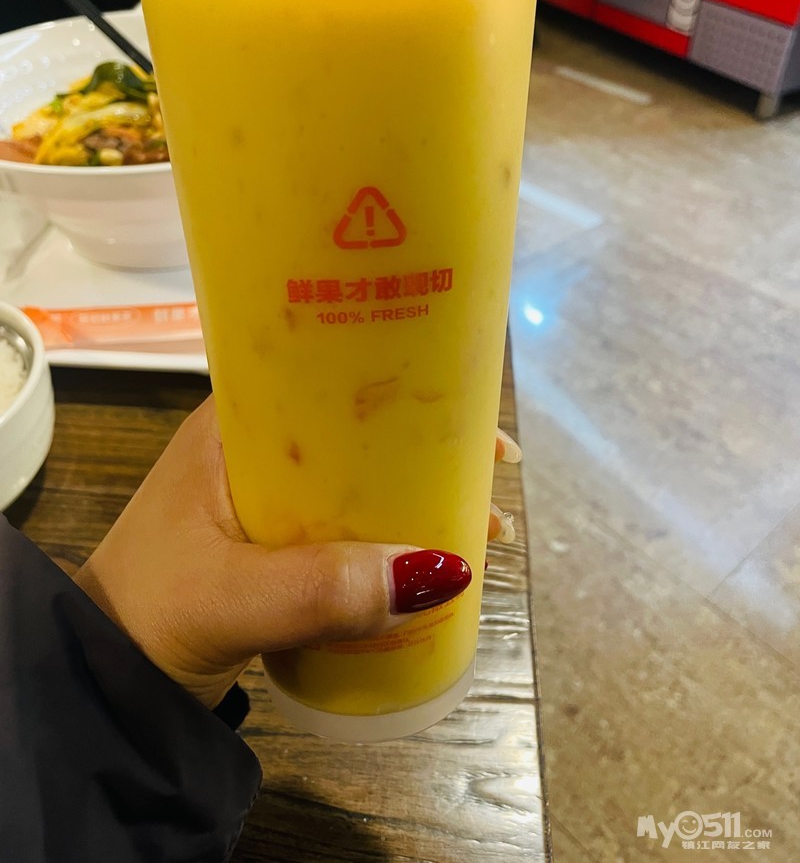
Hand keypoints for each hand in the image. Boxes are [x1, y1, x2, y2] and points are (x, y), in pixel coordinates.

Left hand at [75, 397, 520, 708]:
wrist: (98, 681)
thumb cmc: (147, 615)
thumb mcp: (229, 597)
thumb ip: (318, 589)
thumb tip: (439, 571)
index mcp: (236, 427)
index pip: (328, 375)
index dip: (402, 383)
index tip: (469, 409)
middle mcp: (258, 450)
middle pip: (359, 431)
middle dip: (429, 448)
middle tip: (495, 473)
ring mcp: (268, 500)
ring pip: (361, 482)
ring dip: (419, 498)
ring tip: (484, 524)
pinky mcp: (276, 547)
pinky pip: (350, 529)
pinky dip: (394, 540)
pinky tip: (431, 565)